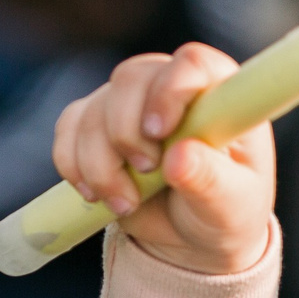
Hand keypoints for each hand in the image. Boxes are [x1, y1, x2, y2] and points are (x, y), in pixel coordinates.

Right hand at [51, 45, 273, 275]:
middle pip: (132, 78)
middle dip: (127, 132)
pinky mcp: (97, 121)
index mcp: (219, 96)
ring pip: (94, 109)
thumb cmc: (224, 210)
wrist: (189, 233)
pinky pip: (68, 126)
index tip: (159, 133)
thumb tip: (181, 157)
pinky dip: (73, 164)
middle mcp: (171, 86)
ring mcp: (131, 102)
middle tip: (146, 172)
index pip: (193, 64)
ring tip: (126, 202)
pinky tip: (96, 194)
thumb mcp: (230, 205)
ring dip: (100, 162)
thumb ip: (210, 180)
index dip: (169, 91)